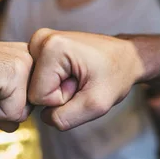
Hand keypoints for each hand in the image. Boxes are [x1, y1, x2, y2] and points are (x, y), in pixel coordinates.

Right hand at [0, 39, 32, 131]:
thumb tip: (14, 126)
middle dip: (4, 108)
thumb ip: (8, 109)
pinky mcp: (17, 72)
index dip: (6, 105)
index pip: (33, 103)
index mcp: (29, 59)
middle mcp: (33, 57)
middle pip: (31, 109)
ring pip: (23, 113)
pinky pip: (13, 113)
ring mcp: (26, 63)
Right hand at [27, 28, 144, 130]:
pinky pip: (37, 79)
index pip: (38, 96)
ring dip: (57, 89)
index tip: (81, 84)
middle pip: (33, 90)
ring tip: (77, 77)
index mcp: (51, 47)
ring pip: (34, 85)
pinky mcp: (39, 48)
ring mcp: (38, 42)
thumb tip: (43, 117)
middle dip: (59, 93)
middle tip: (80, 81)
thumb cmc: (116, 75)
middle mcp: (39, 40)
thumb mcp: (97, 105)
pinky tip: (71, 73)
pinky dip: (55, 82)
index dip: (62, 99)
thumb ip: (65, 118)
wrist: (126, 56)